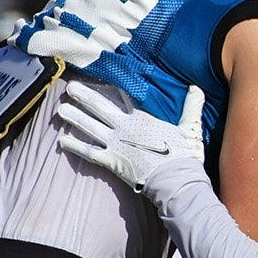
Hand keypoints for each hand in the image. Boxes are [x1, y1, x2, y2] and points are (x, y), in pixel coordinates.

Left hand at [55, 79, 208, 209]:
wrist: (175, 180)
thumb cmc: (184, 155)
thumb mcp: (190, 127)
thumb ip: (191, 106)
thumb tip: (196, 87)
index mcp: (142, 117)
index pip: (124, 97)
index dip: (111, 87)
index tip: (99, 77)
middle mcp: (124, 127)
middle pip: (100, 108)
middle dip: (84, 97)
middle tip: (70, 88)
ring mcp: (116, 144)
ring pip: (90, 127)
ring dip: (74, 118)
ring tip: (61, 110)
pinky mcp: (112, 161)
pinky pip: (89, 152)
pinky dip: (75, 146)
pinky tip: (62, 141)